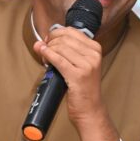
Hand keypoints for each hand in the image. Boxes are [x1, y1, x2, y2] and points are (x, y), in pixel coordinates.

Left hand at [33, 26, 119, 140]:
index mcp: (95, 49)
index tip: (49, 41)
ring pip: (60, 48)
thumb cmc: (83, 87)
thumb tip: (44, 41)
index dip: (55, 34)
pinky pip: (58, 60)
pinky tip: (44, 57)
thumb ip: (66, 51)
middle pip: (64, 38)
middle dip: (50, 43)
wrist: (89, 109)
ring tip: (46, 60)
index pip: (71, 31)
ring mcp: (87, 65)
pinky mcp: (78, 75)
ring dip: (48, 51)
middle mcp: (93, 55)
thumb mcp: (80, 64)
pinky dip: (48, 55)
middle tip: (45, 51)